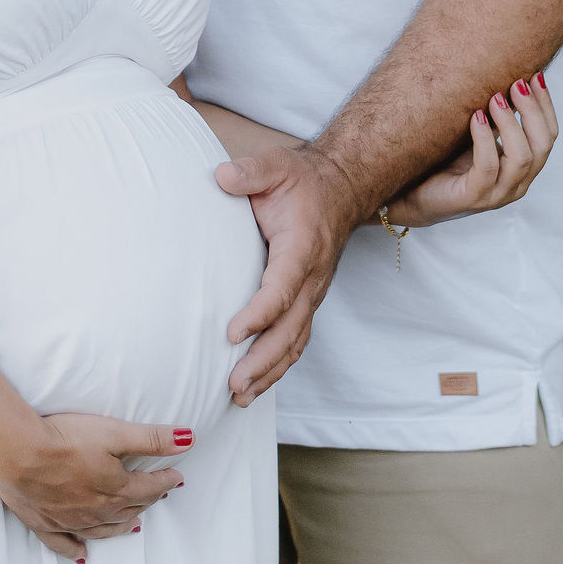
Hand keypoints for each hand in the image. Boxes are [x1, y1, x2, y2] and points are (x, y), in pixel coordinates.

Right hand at [0, 412, 192, 560]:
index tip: (177, 476)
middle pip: (129, 509)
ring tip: (134, 525)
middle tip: (158, 494)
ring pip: (103, 529)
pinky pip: (64, 544)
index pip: (149, 488)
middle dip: (147, 500)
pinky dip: (75, 550)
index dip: (166, 481)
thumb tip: (188, 440)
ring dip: (121, 525)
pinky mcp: (44, 523)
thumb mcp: (115, 432)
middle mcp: (97, 511)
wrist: (19, 453)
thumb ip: (152, 439)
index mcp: (116, 489)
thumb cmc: (66, 438)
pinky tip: (81, 556)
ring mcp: (70, 521)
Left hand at [214, 144, 360, 409]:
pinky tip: (256, 384)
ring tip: (240, 396)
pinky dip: (278, 366)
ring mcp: (313, 293)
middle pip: (290, 329)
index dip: (259, 314)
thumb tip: (222, 177)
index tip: (231, 333)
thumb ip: (250, 172)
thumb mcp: (276, 167)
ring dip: (270, 372)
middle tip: (233, 384)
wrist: (340, 189)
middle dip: (263, 360)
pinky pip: (296, 340)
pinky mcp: (307, 301)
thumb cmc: (302, 182)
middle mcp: (311, 278)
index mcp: (302, 248)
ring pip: (295, 342)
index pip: (281, 288)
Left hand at [377, 74, 557, 226]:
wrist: (410, 191)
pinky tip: (476, 117)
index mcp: (522, 167)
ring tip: (495, 98)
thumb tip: (509, 76)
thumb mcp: (476, 132)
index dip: (546, 105)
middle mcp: (516, 183)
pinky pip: (488, 168)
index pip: (548, 136)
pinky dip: (485, 139)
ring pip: (522, 159)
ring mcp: (496, 194)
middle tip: (516, 83)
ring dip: (511, 123)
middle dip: (533, 111)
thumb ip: (495, 113)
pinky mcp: (473, 198)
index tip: (536, 75)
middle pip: (542, 146)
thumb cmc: (444, 159)